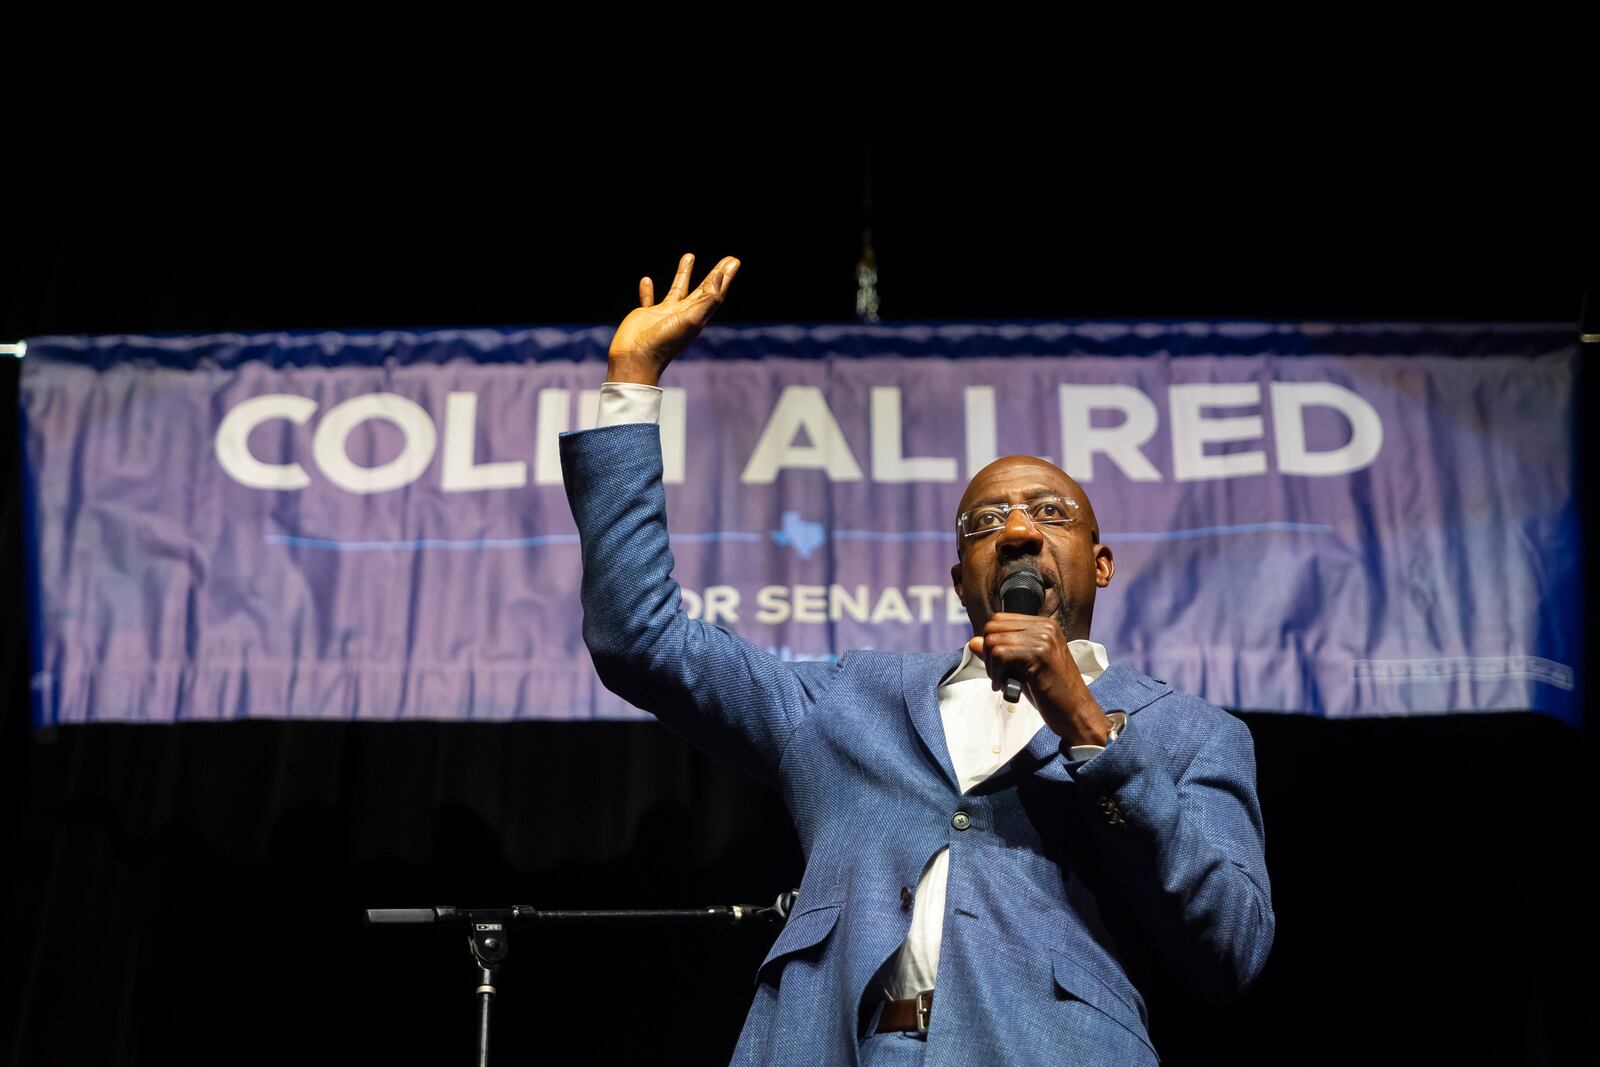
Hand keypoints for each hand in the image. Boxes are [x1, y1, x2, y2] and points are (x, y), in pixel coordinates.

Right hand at [607, 253, 739, 385]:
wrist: (636, 358)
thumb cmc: (664, 341)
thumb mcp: (691, 320)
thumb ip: (706, 300)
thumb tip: (720, 276)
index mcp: (696, 316)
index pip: (715, 293)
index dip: (725, 277)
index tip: (734, 261)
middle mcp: (683, 314)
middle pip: (703, 290)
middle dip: (715, 274)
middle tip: (728, 259)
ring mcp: (665, 314)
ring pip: (677, 290)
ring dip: (684, 274)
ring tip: (689, 255)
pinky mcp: (646, 316)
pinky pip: (649, 299)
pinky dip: (648, 291)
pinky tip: (646, 280)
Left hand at [967, 615, 1112, 746]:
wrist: (1075, 712)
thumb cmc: (1051, 693)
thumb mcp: (1021, 667)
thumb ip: (999, 652)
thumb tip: (973, 641)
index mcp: (1044, 625)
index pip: (999, 620)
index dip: (990, 643)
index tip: (998, 666)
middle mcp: (1045, 627)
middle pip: (992, 627)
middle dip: (987, 653)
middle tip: (999, 676)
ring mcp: (1044, 638)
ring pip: (993, 641)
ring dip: (992, 667)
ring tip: (1003, 683)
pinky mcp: (1040, 654)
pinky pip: (1000, 655)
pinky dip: (997, 674)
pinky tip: (1007, 686)